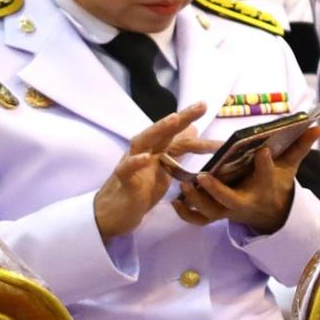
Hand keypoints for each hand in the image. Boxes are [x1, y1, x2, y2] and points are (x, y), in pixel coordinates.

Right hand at [92, 103, 215, 240]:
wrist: (114, 214)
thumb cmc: (140, 190)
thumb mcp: (164, 170)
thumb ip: (176, 151)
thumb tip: (192, 130)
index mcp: (155, 151)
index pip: (174, 133)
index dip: (188, 119)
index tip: (205, 105)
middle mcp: (143, 153)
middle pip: (161, 132)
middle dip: (181, 117)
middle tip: (201, 106)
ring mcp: (131, 165)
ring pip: (142, 142)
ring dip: (158, 130)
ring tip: (174, 119)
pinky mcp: (124, 182)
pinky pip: (126, 169)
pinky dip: (135, 162)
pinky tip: (146, 158)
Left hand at [170, 128, 319, 235]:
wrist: (267, 210)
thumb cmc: (275, 183)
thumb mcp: (288, 166)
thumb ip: (300, 147)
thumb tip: (319, 126)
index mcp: (263, 189)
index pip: (266, 177)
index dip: (266, 165)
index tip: (264, 150)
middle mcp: (244, 203)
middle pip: (229, 201)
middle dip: (216, 191)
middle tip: (203, 176)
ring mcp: (227, 212)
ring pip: (209, 212)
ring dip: (196, 200)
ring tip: (185, 184)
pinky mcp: (215, 216)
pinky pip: (199, 220)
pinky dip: (186, 214)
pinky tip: (175, 201)